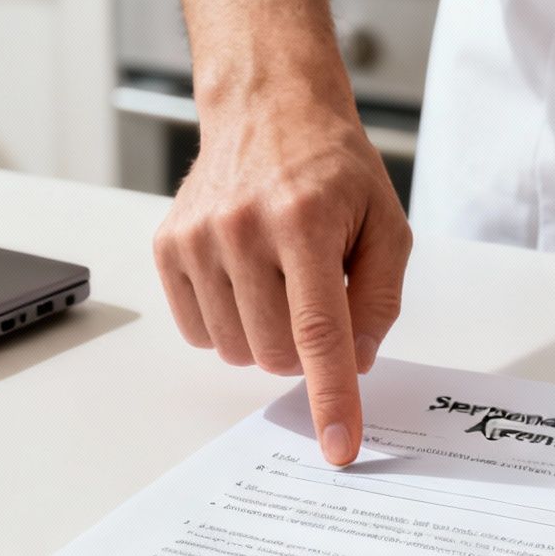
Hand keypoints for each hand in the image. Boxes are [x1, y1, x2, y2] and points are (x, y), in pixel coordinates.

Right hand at [154, 92, 412, 466]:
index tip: (338, 447)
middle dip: (306, 349)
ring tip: (280, 280)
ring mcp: (198, 238)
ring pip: (235, 350)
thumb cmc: (331, 168)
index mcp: (306, 222)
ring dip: (266, 337)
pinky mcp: (168, 246)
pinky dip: (229, 324)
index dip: (330, 397)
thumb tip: (356, 364)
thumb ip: (381, 299)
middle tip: (317, 299)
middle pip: (276, 352)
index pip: (319, 332)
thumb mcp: (386, 223)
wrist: (267, 108)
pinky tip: (245, 281)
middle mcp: (244, 229)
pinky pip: (199, 332)